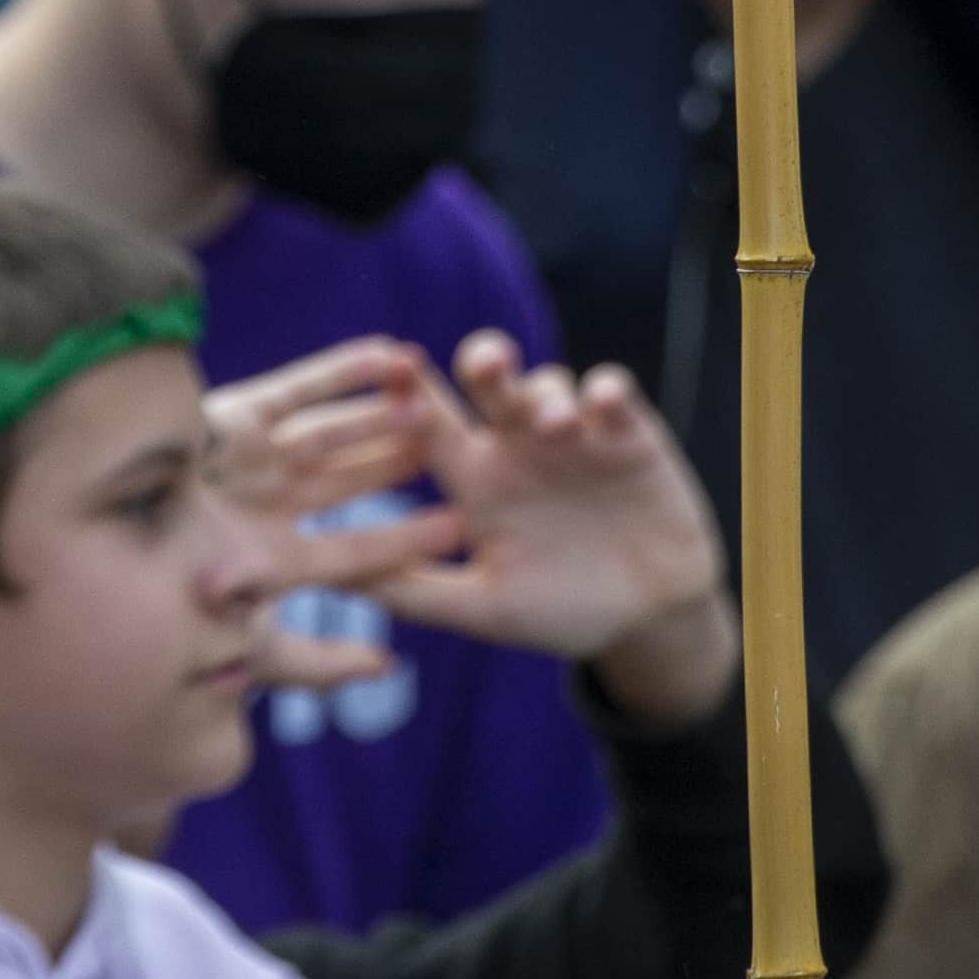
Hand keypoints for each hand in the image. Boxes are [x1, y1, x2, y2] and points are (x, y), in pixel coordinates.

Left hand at [253, 332, 737, 727]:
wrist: (646, 618)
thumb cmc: (559, 611)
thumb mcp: (486, 609)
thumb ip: (418, 594)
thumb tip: (332, 580)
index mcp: (475, 479)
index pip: (431, 425)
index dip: (408, 394)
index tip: (388, 373)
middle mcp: (516, 445)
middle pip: (491, 382)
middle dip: (485, 361)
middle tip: (483, 364)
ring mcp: (574, 433)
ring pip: (548, 382)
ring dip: (547, 394)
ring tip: (554, 426)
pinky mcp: (627, 432)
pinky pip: (613, 391)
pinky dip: (605, 391)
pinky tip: (602, 405)